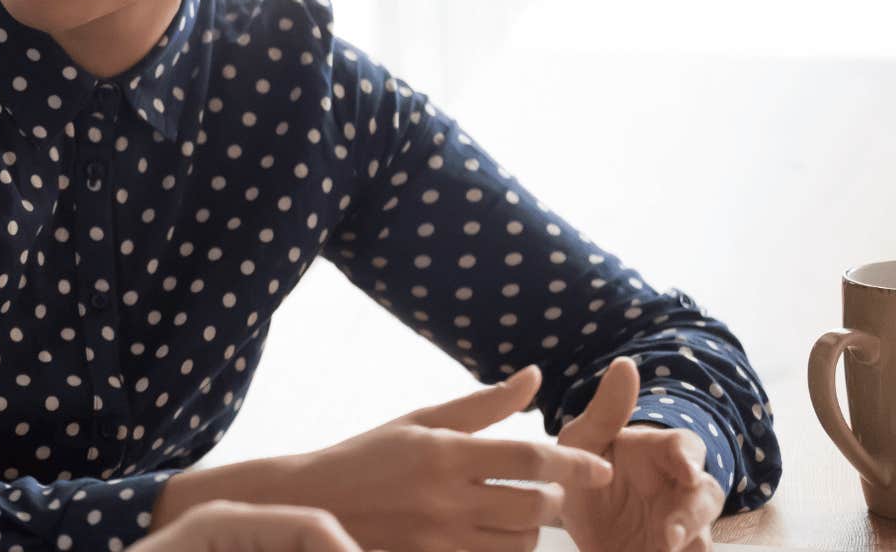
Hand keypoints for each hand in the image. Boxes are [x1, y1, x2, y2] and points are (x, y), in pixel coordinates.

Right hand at [155, 365, 612, 551]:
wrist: (312, 504)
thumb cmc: (370, 455)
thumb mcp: (420, 421)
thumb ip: (482, 405)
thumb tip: (535, 377)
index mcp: (443, 452)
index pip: (528, 458)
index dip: (573, 463)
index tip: (599, 468)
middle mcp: (444, 498)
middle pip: (533, 507)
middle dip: (552, 499)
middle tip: (545, 490)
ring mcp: (437, 538)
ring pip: (519, 543)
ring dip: (531, 530)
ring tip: (517, 514)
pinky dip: (504, 549)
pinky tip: (494, 535)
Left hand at [559, 358, 724, 551]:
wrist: (565, 520)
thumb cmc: (580, 468)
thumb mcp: (581, 440)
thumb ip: (605, 410)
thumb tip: (626, 363)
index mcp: (658, 453)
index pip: (686, 448)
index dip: (689, 459)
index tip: (685, 472)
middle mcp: (676, 489)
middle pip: (705, 496)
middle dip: (692, 516)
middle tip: (668, 535)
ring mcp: (677, 526)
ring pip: (702, 536)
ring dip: (690, 543)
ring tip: (664, 550)